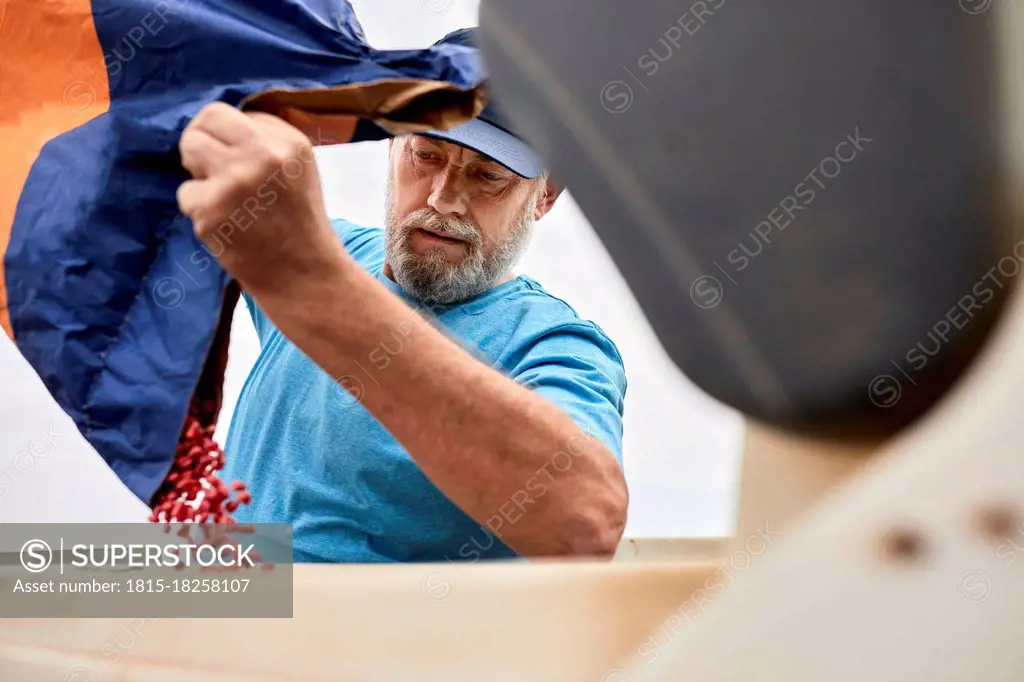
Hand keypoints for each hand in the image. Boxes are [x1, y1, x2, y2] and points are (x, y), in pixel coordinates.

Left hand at [177, 102, 335, 294]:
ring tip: (222, 196)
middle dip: (202, 141)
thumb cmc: (299, 222)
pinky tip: (226, 225)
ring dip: (198, 172)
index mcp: (289, 142)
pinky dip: (201, 210)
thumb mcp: (299, 169)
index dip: (228, 136)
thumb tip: (216, 125)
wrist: (303, 275)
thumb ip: (266, 141)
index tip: (236, 157)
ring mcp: (233, 182)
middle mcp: (262, 155)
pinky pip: (186, 194)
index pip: (235, 114)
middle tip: (210, 166)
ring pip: (189, 150)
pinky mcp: (210, 210)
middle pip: (205, 120)